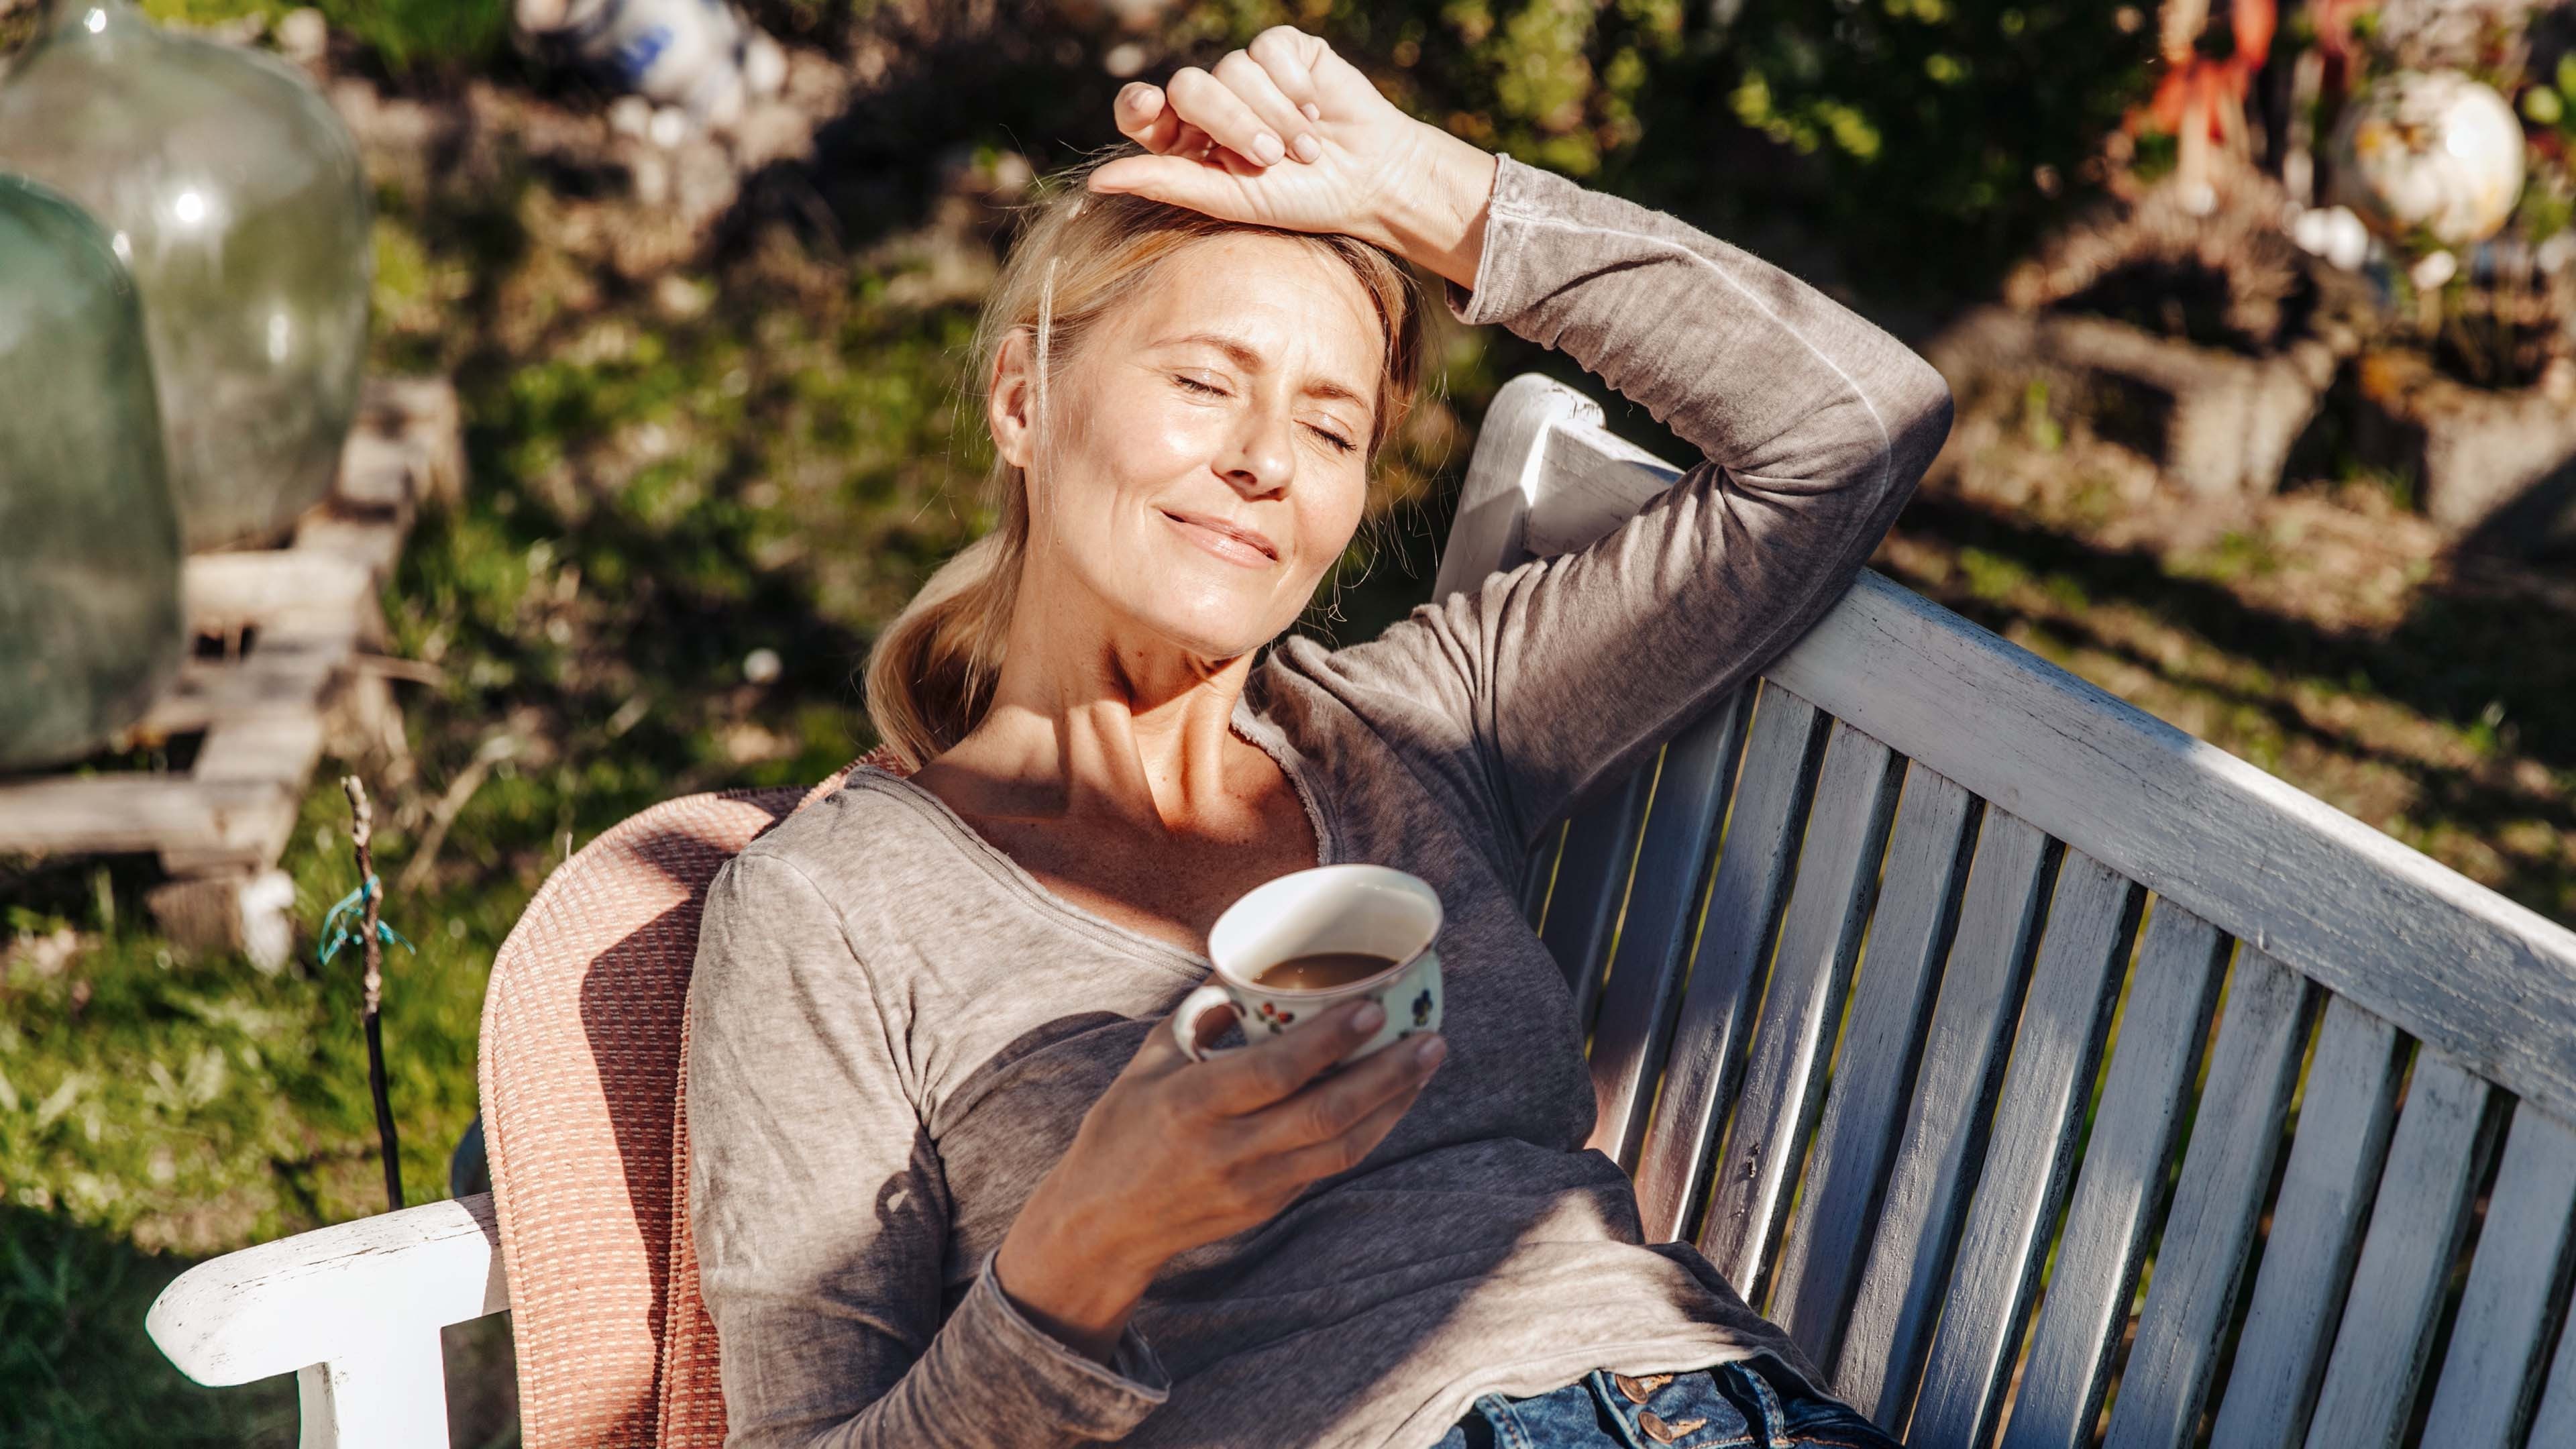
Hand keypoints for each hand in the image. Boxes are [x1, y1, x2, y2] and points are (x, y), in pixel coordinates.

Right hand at [993, 996, 1445, 1360]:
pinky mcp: (1267, 1206)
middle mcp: (1227, 1149)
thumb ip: (1198, 1018)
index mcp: (1191, 1104)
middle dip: (1387, 1075)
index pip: (1273, 1071)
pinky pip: (1330, 1165)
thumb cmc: (1120, 1132)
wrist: (1102, 1226)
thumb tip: (1244, 974)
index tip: (1372, 1007)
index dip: (1329, 1041)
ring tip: (1425, 1062)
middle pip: (1324, 1114)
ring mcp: (1252, 1185)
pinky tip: (1392, 1098)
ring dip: (1392, 1104)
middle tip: (1429, 1038)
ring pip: (1341, 1146)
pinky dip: (1368, 1130)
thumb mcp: (1146, 1064)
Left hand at [1088, 27, 1498, 289]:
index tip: (1151, 109)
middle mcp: (1211, 100)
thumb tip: (1096, 180)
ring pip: (1232, 68)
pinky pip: (1269, 50)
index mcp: (1186, 139)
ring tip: (1307, 147)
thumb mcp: (1230, 199)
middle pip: (1190, 86)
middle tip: (1271, 159)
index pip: (1142, 108)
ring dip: (1273, 114)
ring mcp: (1247, 71)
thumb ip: (1166, 183)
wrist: (1370, 181)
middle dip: (1231, 124)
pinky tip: (1316, 110)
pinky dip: (1293, 85)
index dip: (1141, 105)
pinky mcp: (1285, 50)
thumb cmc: (1299, 201)